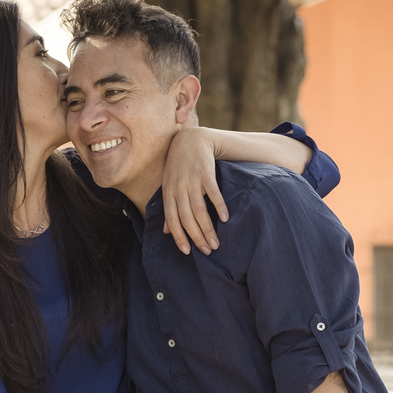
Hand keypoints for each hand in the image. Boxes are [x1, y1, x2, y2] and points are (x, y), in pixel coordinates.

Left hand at [161, 127, 229, 255]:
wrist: (190, 140)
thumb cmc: (178, 166)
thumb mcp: (169, 186)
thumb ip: (169, 208)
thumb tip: (166, 231)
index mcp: (168, 193)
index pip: (172, 220)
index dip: (179, 237)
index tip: (188, 252)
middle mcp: (178, 188)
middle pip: (187, 218)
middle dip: (197, 237)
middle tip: (208, 251)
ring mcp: (192, 180)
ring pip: (199, 210)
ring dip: (208, 229)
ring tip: (216, 243)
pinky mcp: (206, 173)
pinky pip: (213, 193)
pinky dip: (219, 206)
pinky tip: (225, 219)